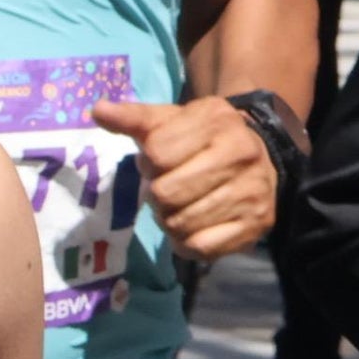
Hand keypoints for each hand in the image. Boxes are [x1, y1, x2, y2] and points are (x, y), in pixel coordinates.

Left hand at [92, 95, 280, 261]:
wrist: (261, 156)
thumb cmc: (202, 140)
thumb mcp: (170, 122)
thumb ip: (134, 117)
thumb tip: (98, 110)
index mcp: (216, 120)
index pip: (157, 153)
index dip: (149, 163)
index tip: (161, 162)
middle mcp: (241, 153)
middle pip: (166, 193)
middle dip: (158, 195)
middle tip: (169, 189)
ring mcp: (252, 190)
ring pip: (180, 223)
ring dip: (170, 221)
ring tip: (182, 206)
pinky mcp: (256, 224)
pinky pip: (201, 247)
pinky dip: (188, 243)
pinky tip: (195, 227)